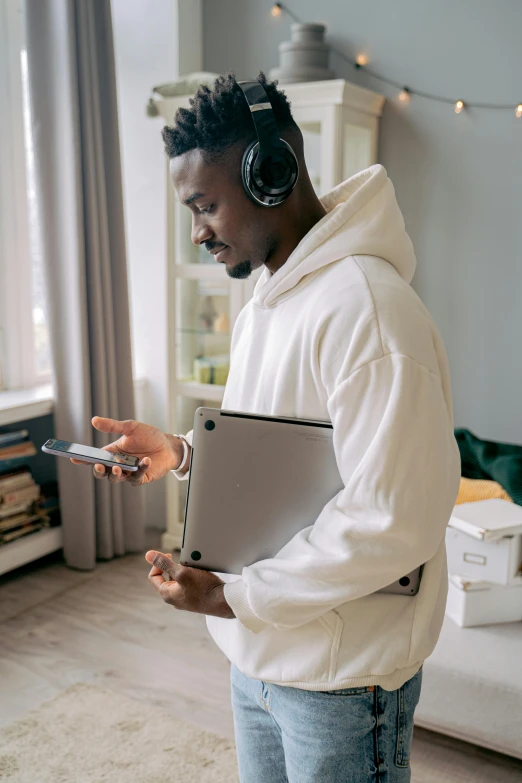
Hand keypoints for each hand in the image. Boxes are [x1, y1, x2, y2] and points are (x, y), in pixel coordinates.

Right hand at [70, 417, 184, 485]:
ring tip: (118, 467)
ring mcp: (128, 473)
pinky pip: (136, 477)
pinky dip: (140, 469)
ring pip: (115, 478)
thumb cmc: (148, 436)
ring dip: (115, 474)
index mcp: (112, 452)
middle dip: (98, 470)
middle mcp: (117, 464)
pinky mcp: (140, 478)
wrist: (168, 445)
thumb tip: (94, 420)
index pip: (94, 457)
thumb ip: (112, 426)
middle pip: (102, 472)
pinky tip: (145, 461)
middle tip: (99, 465)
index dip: (83, 459)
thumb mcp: (130, 427)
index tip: (73, 458)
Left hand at [145, 550, 235, 618]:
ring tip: (195, 567)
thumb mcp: (182, 572)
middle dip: (175, 566)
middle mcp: (174, 599)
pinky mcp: (195, 598)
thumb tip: (148, 555)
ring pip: (180, 580)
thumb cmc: (203, 588)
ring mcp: (185, 599)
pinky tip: (202, 573)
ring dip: (185, 570)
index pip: (153, 576)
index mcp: (167, 594)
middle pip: (167, 577)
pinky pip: (190, 584)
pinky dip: (193, 576)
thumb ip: (165, 563)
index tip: (169, 556)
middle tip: (185, 562)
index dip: (158, 563)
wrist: (223, 601)